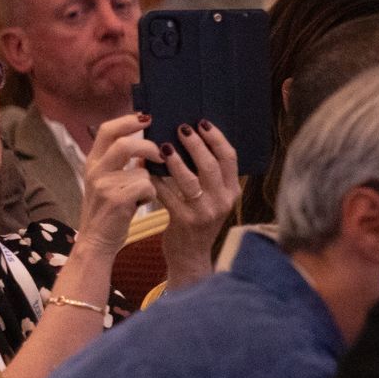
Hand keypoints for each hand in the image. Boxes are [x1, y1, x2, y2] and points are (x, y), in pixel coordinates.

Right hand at [77, 114, 158, 255]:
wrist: (96, 240)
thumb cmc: (108, 210)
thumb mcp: (106, 181)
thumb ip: (120, 161)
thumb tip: (148, 143)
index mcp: (93, 161)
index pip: (107, 130)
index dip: (128, 120)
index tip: (147, 118)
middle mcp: (95, 170)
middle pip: (124, 144)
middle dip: (148, 147)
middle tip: (161, 153)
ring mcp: (104, 186)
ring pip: (141, 170)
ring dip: (150, 182)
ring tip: (144, 193)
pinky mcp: (117, 200)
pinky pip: (146, 187)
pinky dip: (150, 195)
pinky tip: (142, 204)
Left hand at [151, 119, 238, 286]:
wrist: (190, 256)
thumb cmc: (197, 219)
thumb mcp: (212, 197)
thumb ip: (208, 174)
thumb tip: (191, 136)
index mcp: (232, 190)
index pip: (230, 157)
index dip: (216, 137)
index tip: (202, 122)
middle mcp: (223, 201)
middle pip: (210, 164)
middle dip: (195, 143)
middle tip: (181, 128)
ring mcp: (205, 212)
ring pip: (190, 179)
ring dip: (175, 160)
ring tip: (163, 146)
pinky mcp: (185, 221)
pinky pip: (168, 195)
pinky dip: (157, 181)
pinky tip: (146, 169)